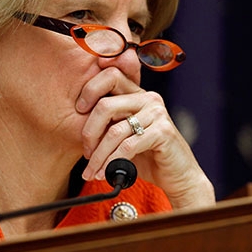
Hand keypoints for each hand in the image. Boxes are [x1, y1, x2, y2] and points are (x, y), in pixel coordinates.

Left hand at [76, 67, 214, 209]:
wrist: (176, 176)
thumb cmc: (147, 155)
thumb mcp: (123, 135)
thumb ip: (107, 123)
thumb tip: (75, 120)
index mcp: (136, 93)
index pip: (109, 75)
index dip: (89, 90)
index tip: (78, 111)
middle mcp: (147, 98)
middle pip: (105, 105)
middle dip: (89, 133)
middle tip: (86, 153)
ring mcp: (157, 113)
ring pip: (114, 131)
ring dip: (99, 156)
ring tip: (92, 171)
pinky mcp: (163, 131)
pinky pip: (128, 146)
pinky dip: (112, 162)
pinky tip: (107, 173)